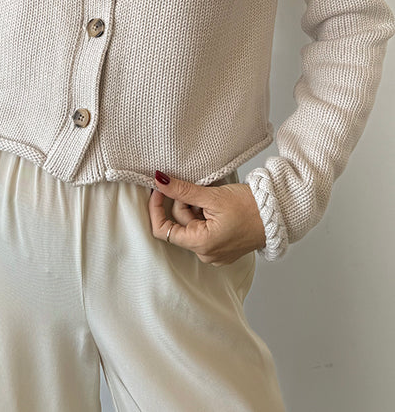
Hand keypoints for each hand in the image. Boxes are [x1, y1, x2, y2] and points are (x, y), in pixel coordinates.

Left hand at [148, 173, 265, 265]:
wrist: (279, 213)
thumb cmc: (251, 207)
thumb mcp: (212, 196)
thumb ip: (183, 190)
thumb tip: (160, 181)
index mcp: (202, 245)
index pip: (162, 230)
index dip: (156, 208)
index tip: (159, 189)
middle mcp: (206, 254)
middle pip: (179, 225)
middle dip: (183, 204)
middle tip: (198, 189)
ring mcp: (215, 252)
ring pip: (192, 226)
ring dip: (195, 208)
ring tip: (214, 198)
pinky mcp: (223, 247)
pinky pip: (204, 230)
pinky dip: (205, 215)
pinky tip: (218, 206)